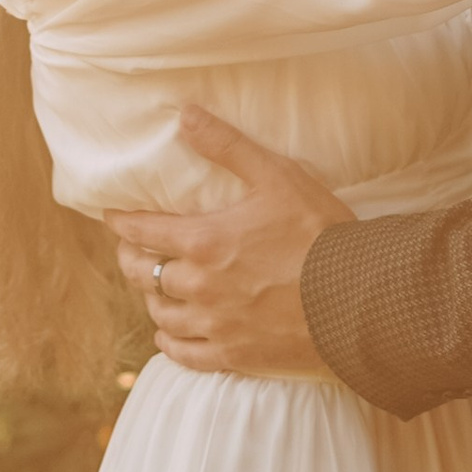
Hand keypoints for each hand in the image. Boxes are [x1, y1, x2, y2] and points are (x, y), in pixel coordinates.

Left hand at [106, 113, 354, 375]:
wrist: (358, 299)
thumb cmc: (321, 233)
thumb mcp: (278, 177)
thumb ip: (227, 146)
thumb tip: (185, 115)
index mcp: (204, 241)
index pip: (143, 231)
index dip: (122, 223)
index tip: (113, 217)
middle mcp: (200, 286)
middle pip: (143, 275)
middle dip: (131, 259)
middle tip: (131, 251)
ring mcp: (214, 325)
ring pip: (161, 315)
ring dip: (153, 299)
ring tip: (154, 289)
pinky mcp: (233, 356)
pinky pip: (184, 354)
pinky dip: (170, 343)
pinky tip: (170, 334)